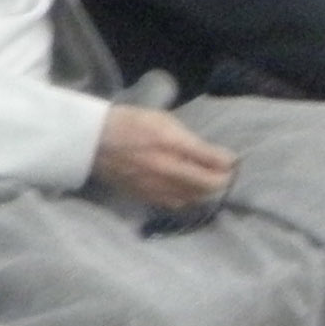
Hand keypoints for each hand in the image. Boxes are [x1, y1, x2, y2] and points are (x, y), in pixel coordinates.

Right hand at [89, 102, 236, 213]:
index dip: (229, 163)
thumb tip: (216, 157)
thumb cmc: (131, 123)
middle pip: (209, 185)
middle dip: (222, 179)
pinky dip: (187, 198)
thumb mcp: (163, 121)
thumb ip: (190, 140)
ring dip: (205, 191)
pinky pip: (176, 204)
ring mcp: (155, 186)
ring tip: (205, 181)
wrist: (92, 142)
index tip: (232, 161)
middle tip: (223, 172)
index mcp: (172, 144)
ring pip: (194, 198)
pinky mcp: (145, 197)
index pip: (214, 161)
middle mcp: (167, 169)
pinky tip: (185, 190)